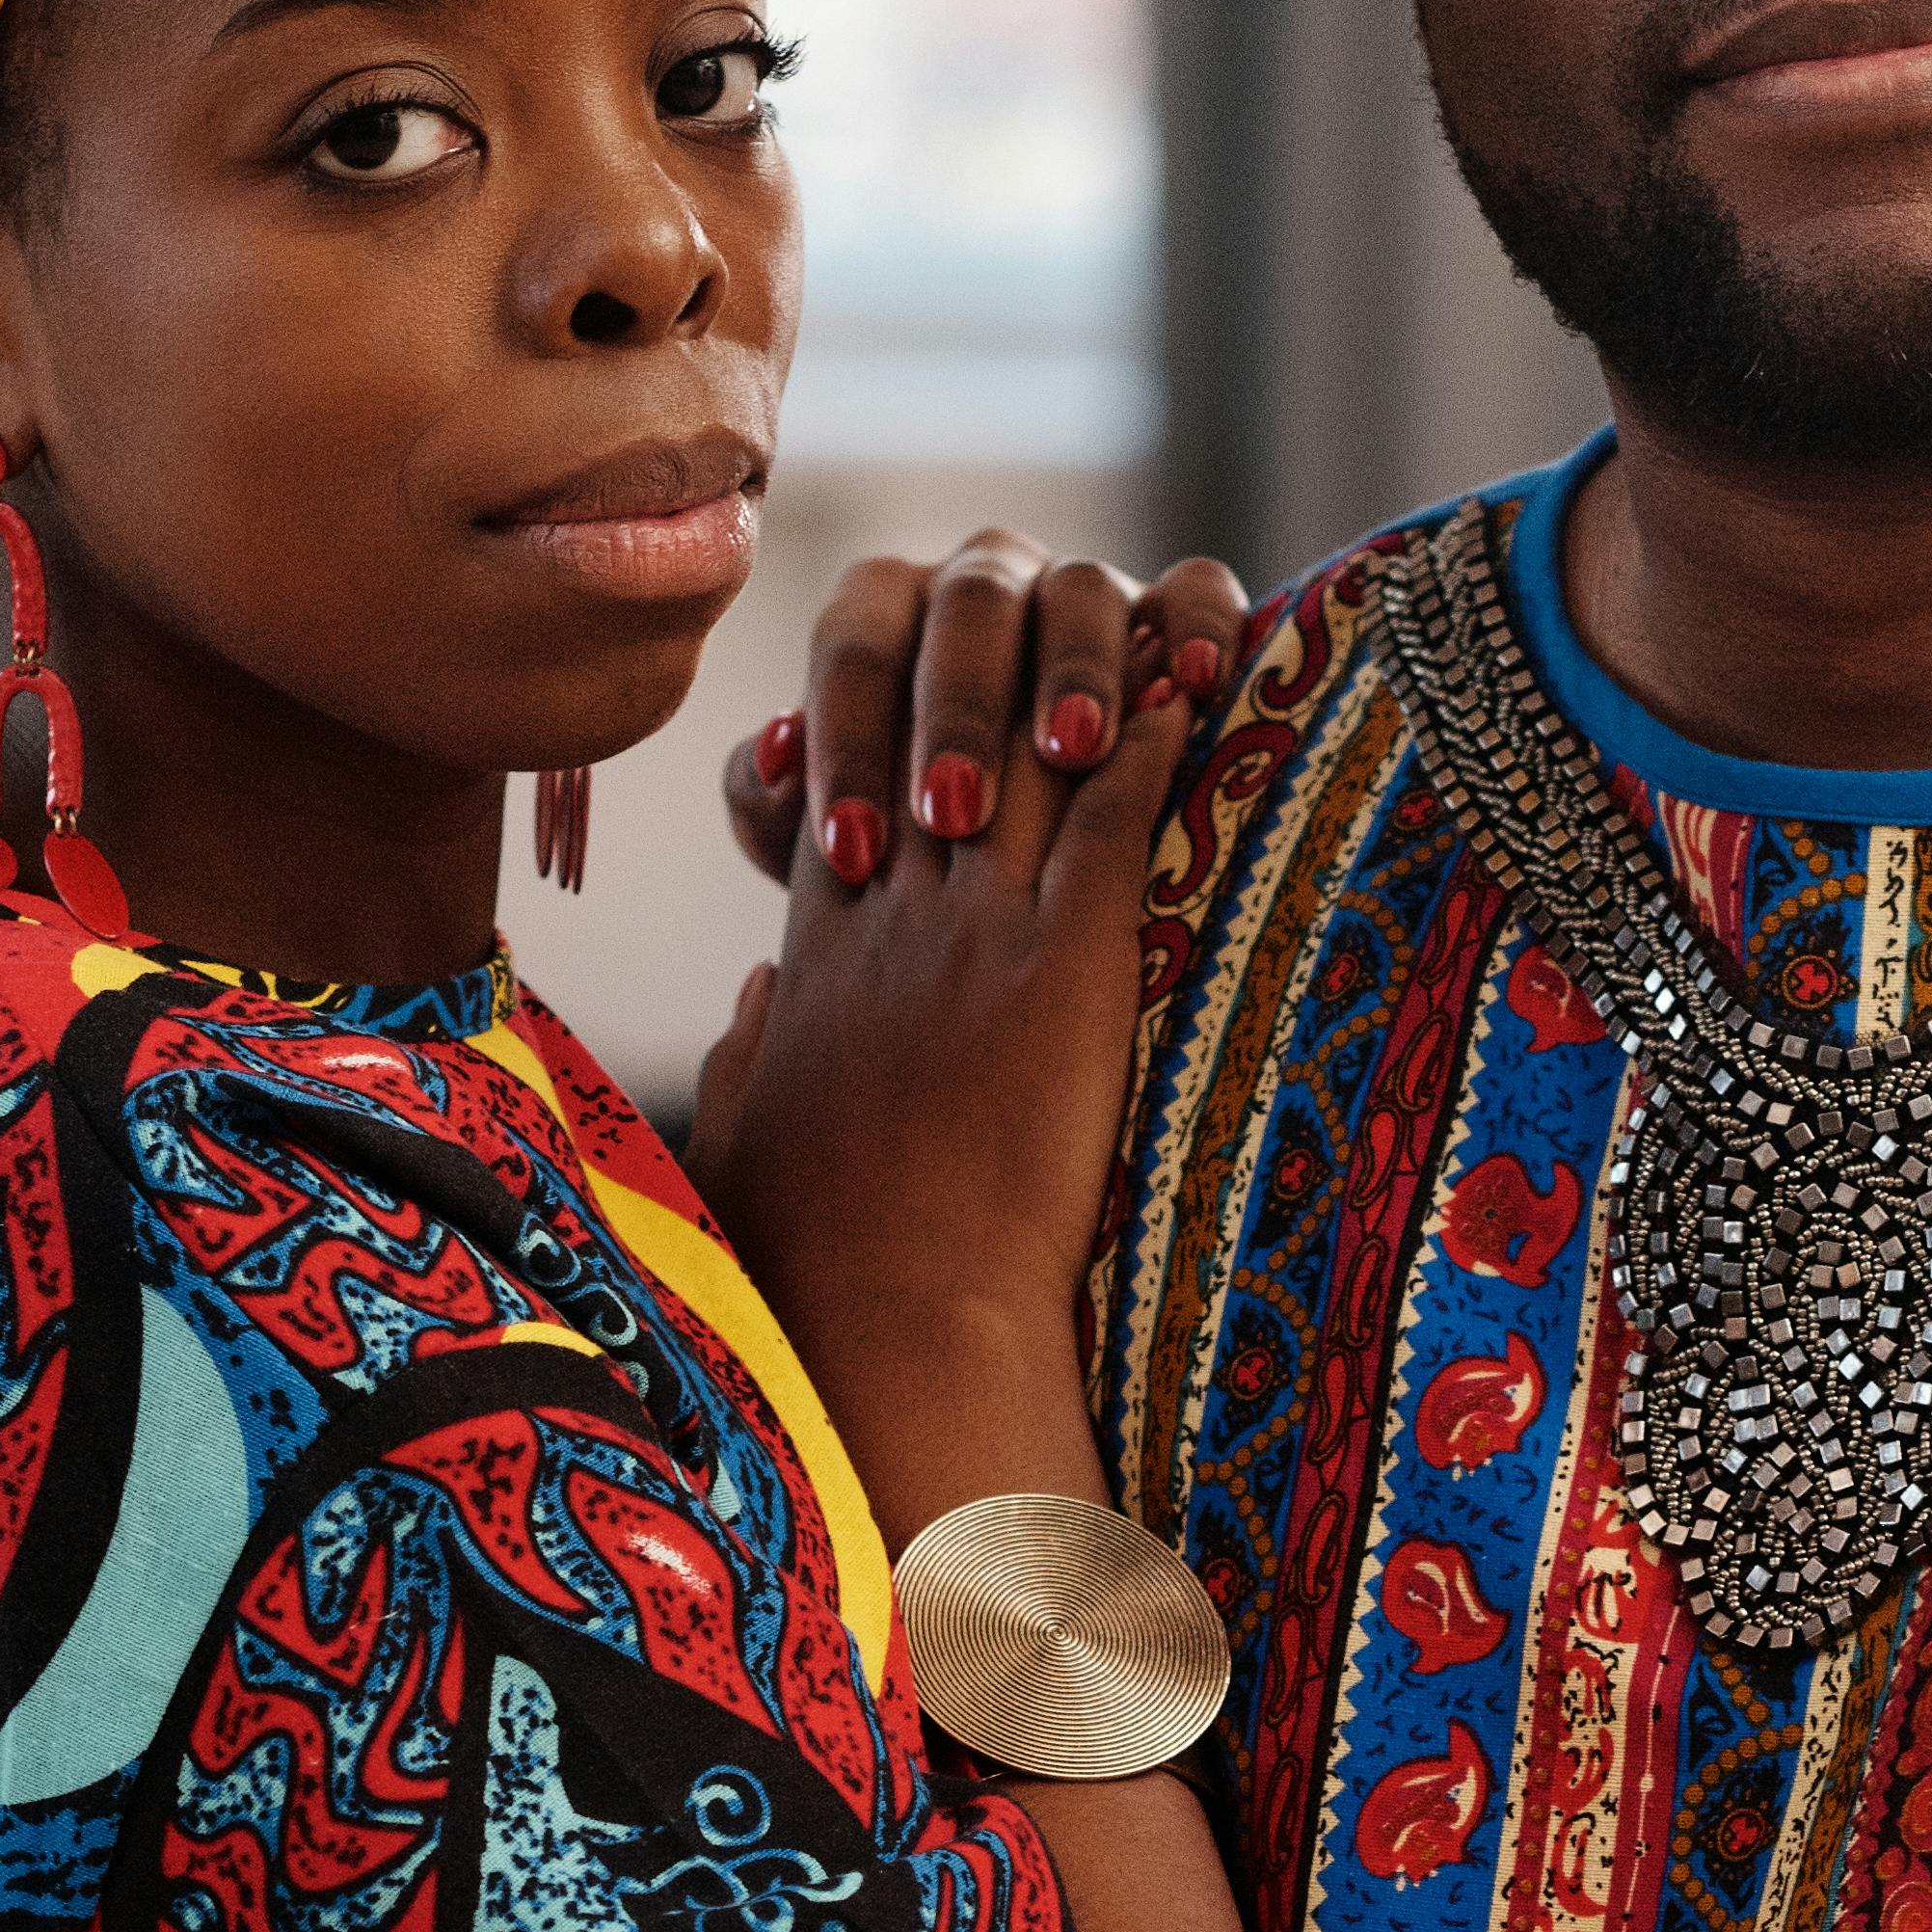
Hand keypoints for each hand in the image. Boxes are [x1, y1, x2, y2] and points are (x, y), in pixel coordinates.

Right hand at [692, 678, 1199, 1537]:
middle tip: (1043, 613)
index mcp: (814, 966)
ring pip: (1022, 754)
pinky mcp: (1063, 963)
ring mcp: (975, 932)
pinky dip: (1152, 739)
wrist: (895, 1319)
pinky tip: (1188, 681)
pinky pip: (1110, 816)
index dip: (885, 733)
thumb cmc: (816, 1272)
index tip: (923, 691)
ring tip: (1135, 616)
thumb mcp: (742, 1152)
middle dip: (987, 676)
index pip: (845, 804)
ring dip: (1081, 679)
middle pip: (933, 748)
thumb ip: (742, 1066)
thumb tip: (747, 1013)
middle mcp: (890, 921)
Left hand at [720, 532, 1249, 899]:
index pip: (857, 644)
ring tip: (1074, 755)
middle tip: (956, 814)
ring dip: (1074, 668)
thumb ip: (775, 804)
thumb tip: (775, 752)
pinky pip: (1197, 588)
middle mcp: (983, 590)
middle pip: (969, 604)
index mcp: (887, 619)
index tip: (854, 852)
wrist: (1018, 892)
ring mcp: (1083, 594)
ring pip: (1080, 588)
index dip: (847, 742)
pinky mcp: (1176, 615)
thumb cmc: (911, 865)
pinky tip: (1196, 689)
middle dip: (958, 708)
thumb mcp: (834, 850)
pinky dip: (1197, 625)